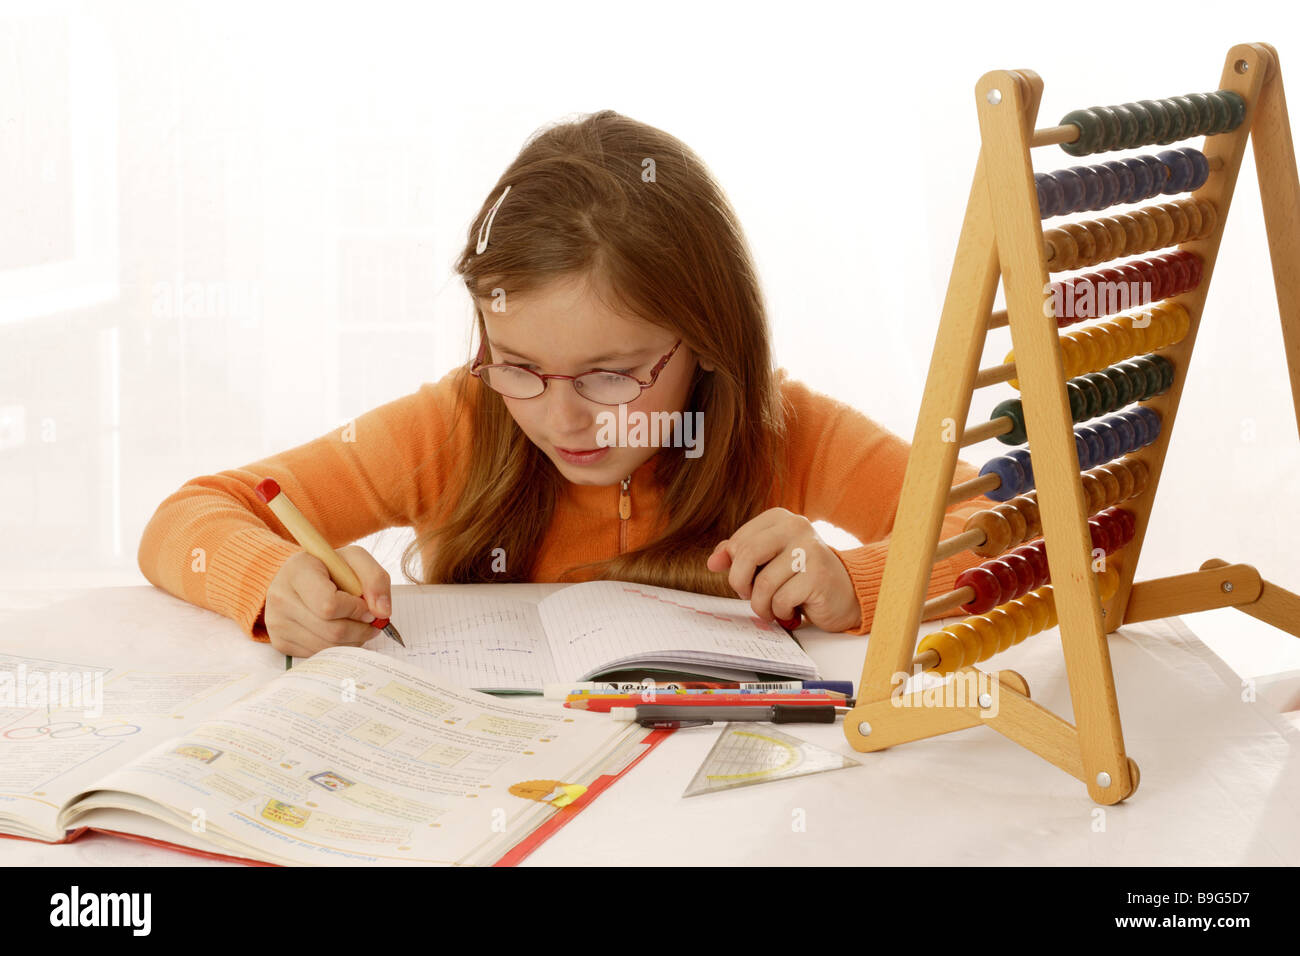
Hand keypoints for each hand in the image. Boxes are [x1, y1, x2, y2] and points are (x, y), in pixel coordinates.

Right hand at [263, 546, 391, 657]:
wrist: (297, 578)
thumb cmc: (330, 568)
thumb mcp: (355, 560)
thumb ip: (375, 579)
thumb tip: (382, 613)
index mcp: (298, 571)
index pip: (329, 605)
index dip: (356, 610)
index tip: (366, 606)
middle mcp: (281, 598)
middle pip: (332, 631)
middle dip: (360, 629)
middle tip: (370, 621)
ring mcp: (277, 623)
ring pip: (327, 647)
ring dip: (352, 640)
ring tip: (356, 625)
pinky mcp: (279, 642)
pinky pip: (318, 655)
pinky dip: (337, 647)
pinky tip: (339, 631)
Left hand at [706, 508, 861, 632]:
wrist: (844, 593)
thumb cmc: (801, 577)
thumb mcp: (769, 561)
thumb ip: (740, 556)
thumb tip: (712, 562)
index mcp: (780, 518)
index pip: (738, 541)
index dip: (734, 567)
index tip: (746, 581)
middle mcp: (796, 527)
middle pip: (746, 555)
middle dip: (741, 584)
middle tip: (749, 596)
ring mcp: (809, 549)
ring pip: (763, 584)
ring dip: (762, 606)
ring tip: (773, 609)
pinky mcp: (818, 575)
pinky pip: (781, 600)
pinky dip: (781, 612)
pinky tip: (792, 611)